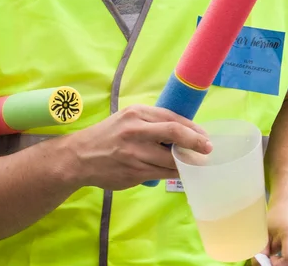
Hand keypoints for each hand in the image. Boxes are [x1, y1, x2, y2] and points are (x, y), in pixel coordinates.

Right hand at [62, 104, 209, 190]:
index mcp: (136, 113)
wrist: (79, 157)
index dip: (193, 128)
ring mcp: (135, 152)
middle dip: (196, 143)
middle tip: (208, 149)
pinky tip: (180, 173)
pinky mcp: (134, 171)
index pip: (172, 118)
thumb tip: (184, 131)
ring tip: (195, 164)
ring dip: (187, 163)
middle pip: (175, 134)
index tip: (204, 136)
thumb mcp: (127, 120)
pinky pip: (162, 173)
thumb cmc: (107, 136)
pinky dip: (175, 173)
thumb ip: (151, 123)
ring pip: (171, 159)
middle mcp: (136, 130)